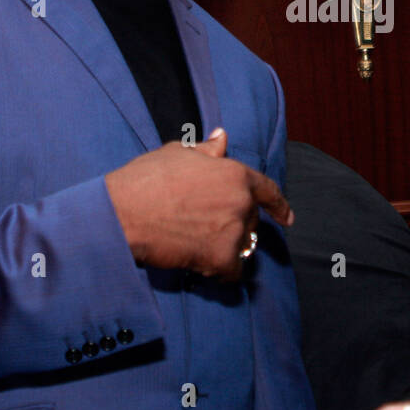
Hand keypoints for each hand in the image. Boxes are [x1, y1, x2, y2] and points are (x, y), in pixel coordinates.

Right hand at [105, 128, 292, 280]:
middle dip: (233, 224)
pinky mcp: (221, 258)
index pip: (267, 191)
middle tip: (201, 225)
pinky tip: (198, 263)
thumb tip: (222, 137)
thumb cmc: (145, 180)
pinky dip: (218, 271)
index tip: (287, 218)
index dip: (279, 206)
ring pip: (241, 246)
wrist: (123, 213)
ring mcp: (234, 231)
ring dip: (225, 248)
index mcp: (235, 174)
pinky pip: (231, 272)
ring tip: (193, 241)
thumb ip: (206, 150)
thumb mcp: (176, 154)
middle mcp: (241, 202)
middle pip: (250, 221)